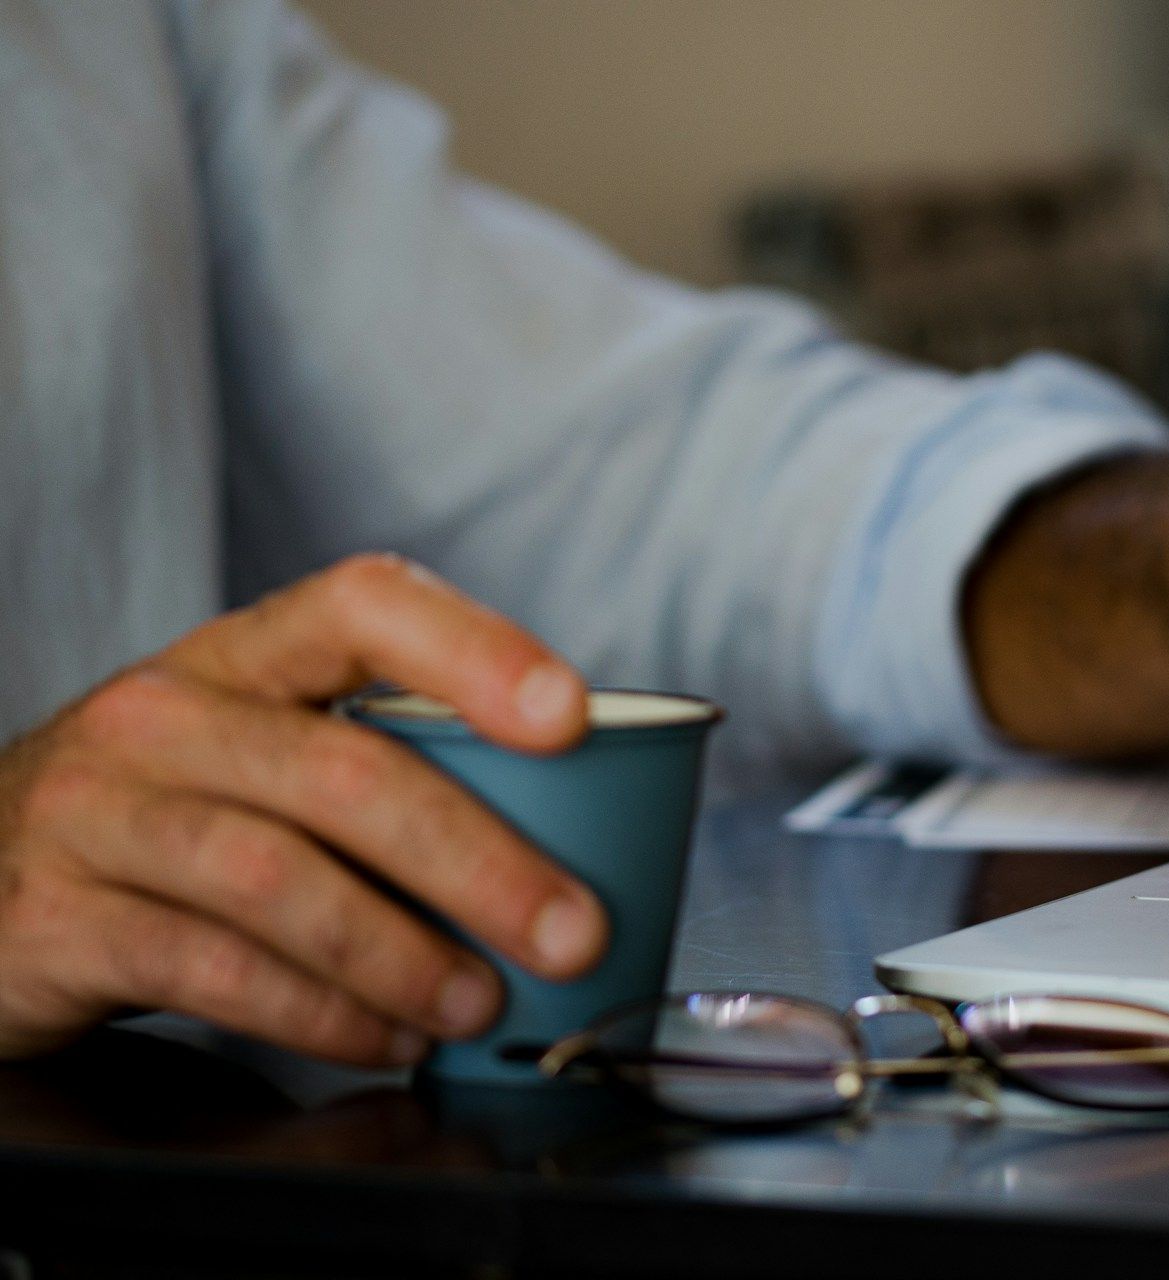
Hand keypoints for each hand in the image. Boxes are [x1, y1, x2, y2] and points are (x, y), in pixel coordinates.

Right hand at [0, 554, 604, 1063]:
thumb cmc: (168, 816)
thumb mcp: (265, 758)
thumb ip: (386, 774)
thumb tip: (573, 845)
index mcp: (246, 656)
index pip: (367, 604)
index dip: (477, 652)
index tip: (571, 717)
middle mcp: (167, 713)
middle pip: (346, 770)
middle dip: (479, 859)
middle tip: (570, 929)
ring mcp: (100, 811)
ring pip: (279, 876)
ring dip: (402, 953)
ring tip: (478, 1001)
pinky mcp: (58, 918)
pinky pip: (211, 969)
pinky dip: (318, 1015)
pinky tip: (382, 1036)